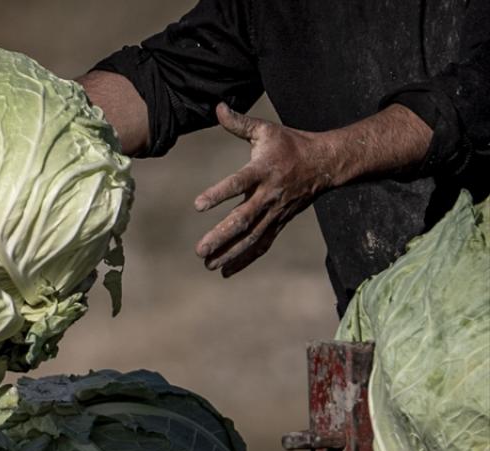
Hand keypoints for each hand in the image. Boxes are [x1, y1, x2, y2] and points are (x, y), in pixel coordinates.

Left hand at [193, 103, 334, 276]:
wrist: (326, 163)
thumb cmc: (290, 144)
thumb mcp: (266, 129)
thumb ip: (239, 122)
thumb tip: (217, 106)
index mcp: (263, 170)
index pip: (239, 183)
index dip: (219, 193)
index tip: (198, 205)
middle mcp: (269, 195)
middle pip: (244, 219)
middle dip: (221, 236)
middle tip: (199, 250)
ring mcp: (275, 212)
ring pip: (252, 237)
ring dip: (229, 252)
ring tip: (207, 264)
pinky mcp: (279, 223)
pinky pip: (262, 245)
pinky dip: (244, 259)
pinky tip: (225, 271)